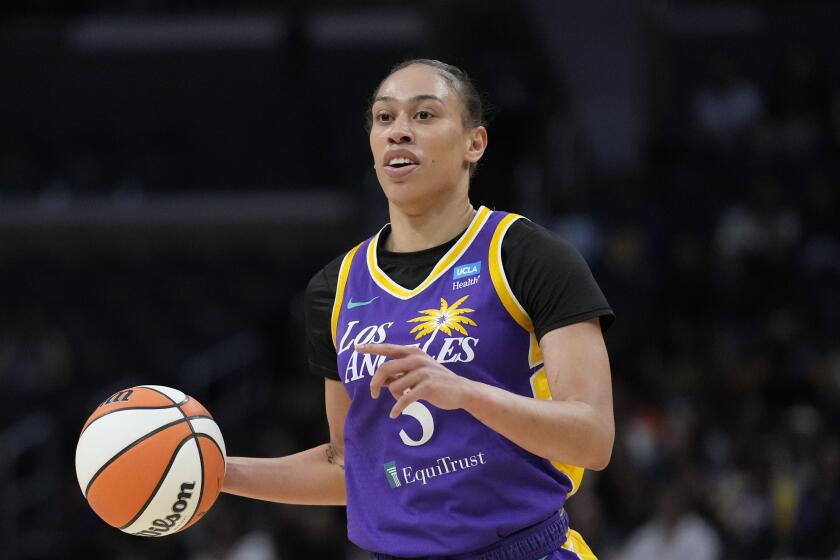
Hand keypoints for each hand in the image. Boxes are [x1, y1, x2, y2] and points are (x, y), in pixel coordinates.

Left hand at [357, 343, 475, 418]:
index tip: (357, 348)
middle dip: (375, 382)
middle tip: (374, 394)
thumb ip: (400, 374)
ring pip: (394, 386)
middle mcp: (417, 359)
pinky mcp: (426, 387)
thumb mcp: (418, 373)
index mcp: (414, 352)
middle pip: (385, 368)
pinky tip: (395, 414)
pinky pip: (404, 399)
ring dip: (395, 396)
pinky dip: (397, 408)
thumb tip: (380, 381)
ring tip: (403, 400)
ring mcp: (422, 372)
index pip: (388, 348)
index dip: (371, 348)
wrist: (462, 391)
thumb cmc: (437, 382)